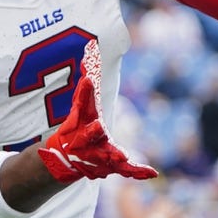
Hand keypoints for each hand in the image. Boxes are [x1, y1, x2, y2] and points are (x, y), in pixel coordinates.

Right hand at [38, 40, 157, 183]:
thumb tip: (91, 46)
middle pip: (91, 133)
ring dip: (114, 155)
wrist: (66, 160)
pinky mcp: (110, 166)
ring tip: (123, 156)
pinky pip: (126, 169)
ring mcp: (97, 154)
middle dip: (93, 130)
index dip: (84, 91)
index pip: (82, 103)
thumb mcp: (80, 107)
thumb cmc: (76, 127)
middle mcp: (87, 138)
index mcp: (82, 120)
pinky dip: (138, 171)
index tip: (88, 79)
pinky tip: (151, 171)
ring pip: (107, 155)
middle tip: (98, 126)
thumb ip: (88, 79)